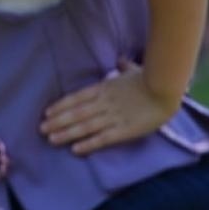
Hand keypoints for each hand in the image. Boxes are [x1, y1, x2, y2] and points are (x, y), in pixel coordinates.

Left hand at [40, 61, 180, 154]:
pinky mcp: (125, 130)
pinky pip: (103, 138)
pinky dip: (89, 144)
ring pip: (85, 126)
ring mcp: (113, 117)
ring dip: (67, 133)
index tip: (47, 113)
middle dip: (57, 121)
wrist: (166, 89)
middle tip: (41, 129)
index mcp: (104, 88)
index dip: (61, 106)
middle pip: (76, 113)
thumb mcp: (133, 70)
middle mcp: (104, 103)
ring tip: (51, 139)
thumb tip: (121, 60)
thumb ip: (124, 67)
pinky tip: (76, 149)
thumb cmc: (152, 78)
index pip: (77, 98)